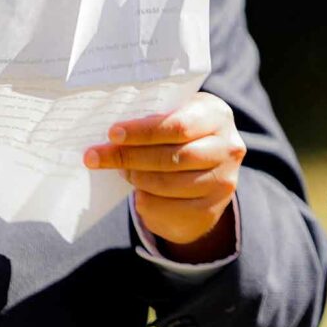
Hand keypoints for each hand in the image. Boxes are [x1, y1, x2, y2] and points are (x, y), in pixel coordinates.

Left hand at [83, 92, 245, 261]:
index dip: (142, 131)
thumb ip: (155, 119)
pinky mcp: (212, 210)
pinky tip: (138, 192)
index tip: (112, 134)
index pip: (178, 126)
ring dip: (136, 178)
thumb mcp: (176, 118)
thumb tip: (112, 134)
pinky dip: (146, 200)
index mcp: (217, 115)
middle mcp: (228, 148)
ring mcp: (223, 182)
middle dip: (129, 157)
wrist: (207, 174)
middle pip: (171, 157)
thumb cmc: (182, 138)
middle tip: (98, 156)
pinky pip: (169, 208)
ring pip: (167, 183)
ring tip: (122, 171)